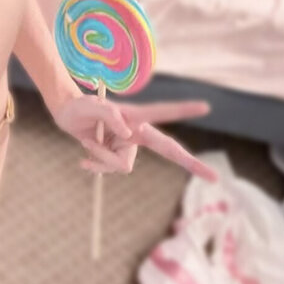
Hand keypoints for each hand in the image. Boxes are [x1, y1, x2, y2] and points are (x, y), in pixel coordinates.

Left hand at [53, 92, 217, 181]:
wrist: (67, 117)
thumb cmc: (81, 106)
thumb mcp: (91, 106)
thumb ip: (109, 115)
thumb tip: (127, 133)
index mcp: (136, 116)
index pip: (163, 112)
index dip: (183, 109)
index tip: (206, 106)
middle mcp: (137, 132)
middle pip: (169, 149)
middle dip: (192, 163)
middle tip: (215, 177)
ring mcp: (129, 146)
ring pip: (123, 166)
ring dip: (101, 156)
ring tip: (88, 139)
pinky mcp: (118, 156)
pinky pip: (110, 171)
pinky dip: (95, 165)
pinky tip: (83, 159)